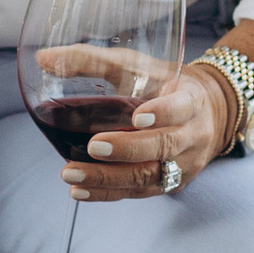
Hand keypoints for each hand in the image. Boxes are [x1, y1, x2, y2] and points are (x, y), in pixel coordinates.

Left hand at [66, 59, 240, 201]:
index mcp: (190, 99)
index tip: (138, 116)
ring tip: (71, 175)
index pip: (181, 107)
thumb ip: (93, 61)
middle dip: (127, 150)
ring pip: (150, 176)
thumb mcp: (138, 66)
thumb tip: (44, 58)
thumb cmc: (164, 85)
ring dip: (109, 178)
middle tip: (91, 147)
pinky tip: (80, 191)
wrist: (209, 114)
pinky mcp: (173, 183)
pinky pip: (140, 191)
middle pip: (164, 147)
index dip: (163, 112)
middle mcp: (193, 134)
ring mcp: (185, 164)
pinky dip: (108, 193)